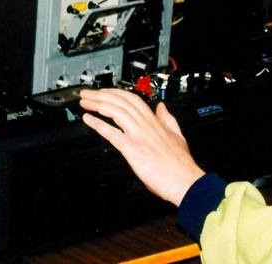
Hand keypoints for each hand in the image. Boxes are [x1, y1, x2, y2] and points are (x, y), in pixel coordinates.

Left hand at [80, 88, 204, 206]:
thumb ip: (168, 119)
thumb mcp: (178, 135)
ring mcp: (139, 136)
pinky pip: (112, 133)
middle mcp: (146, 125)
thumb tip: (162, 107)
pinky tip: (89, 120)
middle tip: (88, 94)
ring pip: (116, 112)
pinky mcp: (132, 149)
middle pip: (121, 102)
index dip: (116, 93)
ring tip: (85, 103)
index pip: (133, 100)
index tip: (105, 92)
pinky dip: (98, 124)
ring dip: (98, 105)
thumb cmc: (181, 164)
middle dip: (102, 95)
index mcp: (156, 122)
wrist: (185, 180)